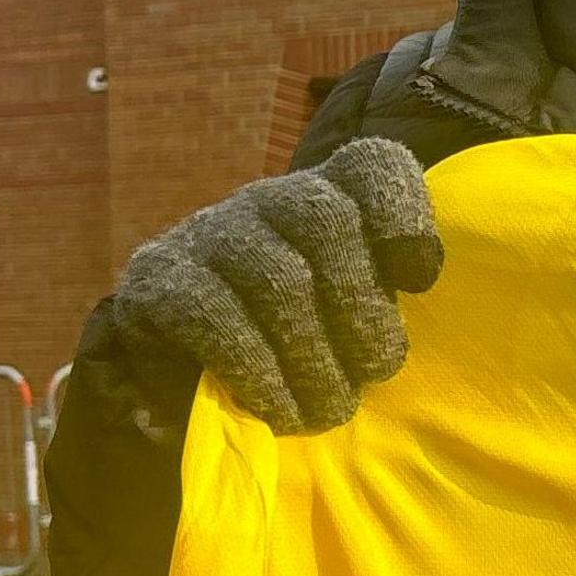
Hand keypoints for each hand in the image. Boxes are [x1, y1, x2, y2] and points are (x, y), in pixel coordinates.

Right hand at [112, 137, 442, 433]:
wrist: (179, 378)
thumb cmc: (290, 352)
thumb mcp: (348, 323)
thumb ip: (382, 299)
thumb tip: (409, 292)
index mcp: (323, 198)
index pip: (370, 165)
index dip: (403, 211)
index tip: (418, 280)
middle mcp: (265, 202)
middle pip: (326, 218)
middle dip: (361, 306)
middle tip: (375, 372)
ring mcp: (207, 233)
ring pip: (277, 277)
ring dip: (314, 355)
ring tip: (330, 409)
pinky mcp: (157, 279)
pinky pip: (215, 317)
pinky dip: (258, 370)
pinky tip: (279, 409)